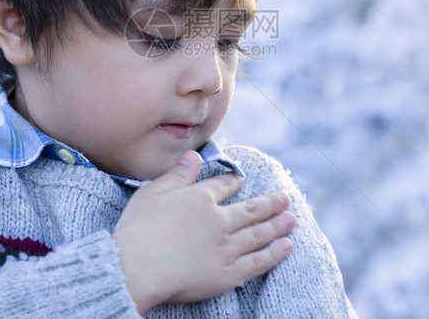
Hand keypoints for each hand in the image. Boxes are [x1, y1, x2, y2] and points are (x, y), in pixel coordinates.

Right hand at [113, 150, 295, 313]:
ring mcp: (226, 248)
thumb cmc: (138, 229)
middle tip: (286, 198)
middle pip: (250, 210)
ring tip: (292, 219)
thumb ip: (178, 174)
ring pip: (259, 234)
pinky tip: (286, 247)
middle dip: (270, 203)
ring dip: (278, 225)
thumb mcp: (153, 191)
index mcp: (201, 199)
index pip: (223, 186)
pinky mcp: (227, 274)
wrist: (136, 268)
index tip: (243, 179)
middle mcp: (219, 221)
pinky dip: (274, 254)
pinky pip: (257, 262)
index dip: (234, 182)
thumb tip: (195, 155)